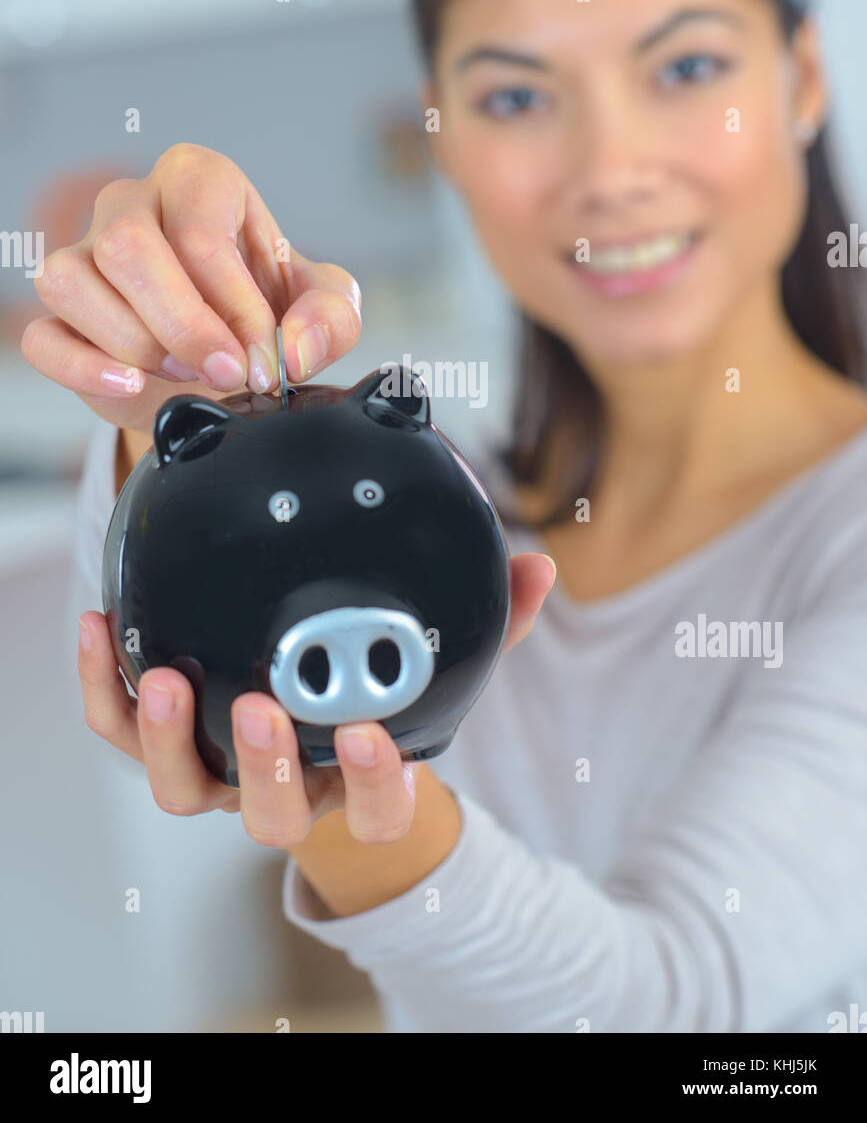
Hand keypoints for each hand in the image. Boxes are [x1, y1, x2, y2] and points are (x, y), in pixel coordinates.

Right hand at [20, 143, 361, 433]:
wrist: (230, 352)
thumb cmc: (270, 308)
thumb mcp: (325, 307)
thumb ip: (331, 318)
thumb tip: (293, 349)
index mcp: (200, 182)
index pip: (201, 236)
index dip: (235, 309)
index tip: (264, 362)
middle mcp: (132, 203)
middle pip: (126, 245)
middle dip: (183, 324)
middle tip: (228, 373)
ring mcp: (84, 254)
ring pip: (72, 281)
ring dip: (134, 342)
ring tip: (184, 372)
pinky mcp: (60, 316)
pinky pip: (42, 337)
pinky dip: (84, 368)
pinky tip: (130, 385)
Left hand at [77, 553, 555, 846]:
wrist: (303, 723)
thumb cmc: (374, 697)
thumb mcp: (438, 661)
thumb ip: (491, 622)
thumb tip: (540, 567)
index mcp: (354, 782)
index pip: (378, 809)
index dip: (375, 785)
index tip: (370, 732)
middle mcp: (283, 791)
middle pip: (270, 816)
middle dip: (266, 768)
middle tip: (264, 706)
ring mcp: (217, 773)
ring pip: (184, 789)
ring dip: (173, 741)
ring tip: (172, 677)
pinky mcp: (160, 743)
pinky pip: (121, 728)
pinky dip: (108, 686)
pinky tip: (105, 624)